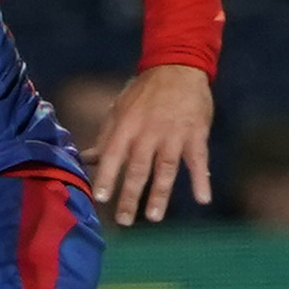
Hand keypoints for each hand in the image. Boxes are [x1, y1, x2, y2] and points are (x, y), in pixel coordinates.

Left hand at [88, 63, 213, 225]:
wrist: (178, 67)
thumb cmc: (144, 92)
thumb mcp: (120, 109)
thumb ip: (106, 137)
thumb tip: (86, 159)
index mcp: (127, 125)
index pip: (113, 155)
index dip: (107, 176)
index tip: (100, 198)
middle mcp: (149, 132)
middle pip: (138, 168)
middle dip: (130, 196)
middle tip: (124, 220)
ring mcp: (174, 134)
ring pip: (166, 168)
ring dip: (160, 194)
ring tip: (154, 217)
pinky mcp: (196, 134)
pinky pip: (198, 160)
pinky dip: (201, 180)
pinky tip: (203, 199)